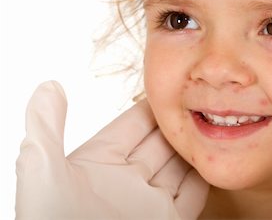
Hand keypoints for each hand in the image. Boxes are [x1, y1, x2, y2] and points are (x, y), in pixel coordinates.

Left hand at [16, 81, 208, 219]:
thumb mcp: (43, 172)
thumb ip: (46, 127)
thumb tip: (48, 86)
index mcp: (99, 164)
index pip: (133, 125)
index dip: (152, 105)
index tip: (174, 86)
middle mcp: (127, 180)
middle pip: (161, 142)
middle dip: (179, 124)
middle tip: (200, 102)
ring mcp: (149, 202)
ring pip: (179, 166)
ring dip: (193, 149)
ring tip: (212, 126)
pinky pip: (192, 196)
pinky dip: (203, 179)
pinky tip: (211, 161)